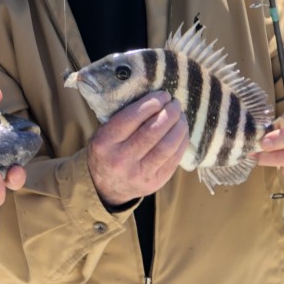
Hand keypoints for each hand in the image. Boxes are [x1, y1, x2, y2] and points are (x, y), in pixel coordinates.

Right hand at [87, 91, 188, 206]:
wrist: (107, 188)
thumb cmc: (107, 152)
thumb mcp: (102, 134)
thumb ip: (121, 118)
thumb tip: (153, 98)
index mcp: (104, 143)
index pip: (132, 117)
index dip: (151, 103)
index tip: (163, 95)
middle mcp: (120, 159)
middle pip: (153, 131)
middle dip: (169, 113)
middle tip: (175, 103)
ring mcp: (139, 173)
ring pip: (167, 146)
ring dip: (179, 126)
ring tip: (181, 116)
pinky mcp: (155, 182)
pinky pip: (174, 158)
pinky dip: (181, 141)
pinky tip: (182, 131)